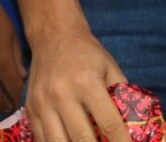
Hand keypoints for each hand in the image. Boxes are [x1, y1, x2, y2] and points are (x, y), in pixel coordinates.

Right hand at [23, 22, 128, 141]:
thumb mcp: (110, 67)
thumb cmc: (86, 53)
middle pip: (82, 140)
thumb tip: (134, 126)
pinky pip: (41, 139)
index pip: (110, 124)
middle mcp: (62, 94)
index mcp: (87, 83)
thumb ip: (122, 96)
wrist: (53, 34)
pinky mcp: (30, 108)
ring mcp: (43, 103)